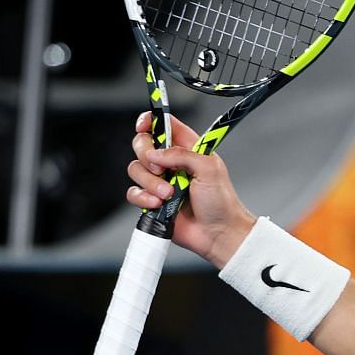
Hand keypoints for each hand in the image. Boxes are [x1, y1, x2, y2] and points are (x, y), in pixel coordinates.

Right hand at [127, 111, 257, 266]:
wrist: (218, 233)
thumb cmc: (221, 202)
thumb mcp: (209, 169)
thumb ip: (182, 154)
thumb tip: (155, 153)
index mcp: (188, 149)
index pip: (165, 125)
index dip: (150, 121)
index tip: (143, 126)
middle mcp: (172, 162)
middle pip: (143, 145)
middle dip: (146, 155)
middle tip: (162, 171)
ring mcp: (160, 181)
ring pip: (136, 169)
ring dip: (150, 183)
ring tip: (169, 195)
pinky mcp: (152, 199)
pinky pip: (133, 192)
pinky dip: (143, 198)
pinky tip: (158, 204)